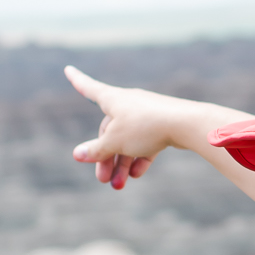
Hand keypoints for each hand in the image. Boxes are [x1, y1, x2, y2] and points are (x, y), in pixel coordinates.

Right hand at [65, 65, 183, 189]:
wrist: (185, 124)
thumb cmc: (145, 127)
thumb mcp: (115, 142)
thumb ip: (96, 150)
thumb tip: (77, 154)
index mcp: (113, 99)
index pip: (90, 89)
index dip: (78, 80)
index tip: (68, 69)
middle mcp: (128, 103)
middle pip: (110, 131)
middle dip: (105, 157)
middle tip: (103, 180)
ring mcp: (146, 114)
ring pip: (128, 141)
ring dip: (122, 164)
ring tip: (119, 186)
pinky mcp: (162, 125)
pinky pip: (146, 143)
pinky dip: (140, 158)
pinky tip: (136, 175)